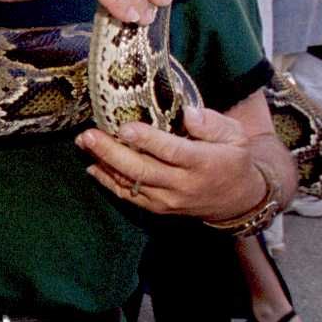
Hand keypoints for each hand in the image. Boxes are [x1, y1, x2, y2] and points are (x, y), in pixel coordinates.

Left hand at [76, 105, 270, 219]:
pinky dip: (109, 182)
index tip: (124, 127)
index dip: (146, 140)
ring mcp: (168, 199)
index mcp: (203, 163)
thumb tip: (187, 113)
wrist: (238, 201)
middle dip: (111, 152)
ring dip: (104, 164)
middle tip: (88, 135)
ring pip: (131, 184)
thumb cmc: (233, 159)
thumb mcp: (235, 136)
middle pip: (141, 170)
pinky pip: (129, 196)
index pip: (171, 151)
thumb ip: (212, 123)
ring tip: (84, 144)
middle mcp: (182, 184)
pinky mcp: (158, 208)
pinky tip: (92, 166)